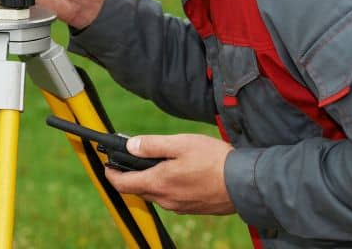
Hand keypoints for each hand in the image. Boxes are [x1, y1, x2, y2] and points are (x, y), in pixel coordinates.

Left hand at [104, 133, 235, 215]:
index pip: (123, 185)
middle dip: (131, 175)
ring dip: (151, 180)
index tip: (107, 166)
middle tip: (133, 158)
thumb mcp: (180, 144)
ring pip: (156, 194)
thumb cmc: (213, 160)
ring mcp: (179, 207)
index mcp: (158, 183)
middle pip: (138, 190)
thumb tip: (130, 146)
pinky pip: (171, 198)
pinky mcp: (192, 209)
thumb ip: (152, 145)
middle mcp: (165, 200)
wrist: (244, 183)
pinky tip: (179, 174)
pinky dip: (167, 186)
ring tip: (159, 163)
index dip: (111, 174)